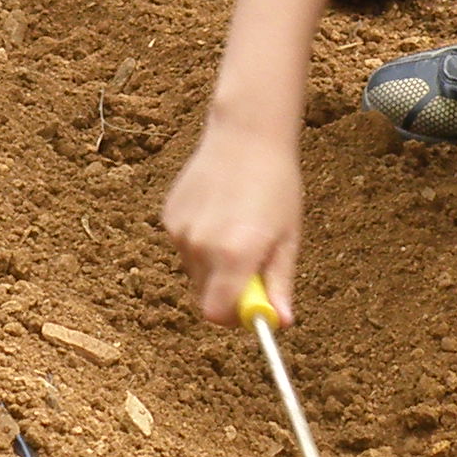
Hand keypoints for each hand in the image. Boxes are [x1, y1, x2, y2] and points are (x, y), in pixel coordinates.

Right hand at [162, 110, 304, 325]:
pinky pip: (185, 247)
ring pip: (195, 272)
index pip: (217, 314)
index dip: (235, 317)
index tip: (253, 305)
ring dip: (215, 265)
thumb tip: (280, 322)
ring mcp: (180, 230)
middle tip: (252, 262)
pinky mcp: (168, 216)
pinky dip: (201, 242)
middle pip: (204, 297)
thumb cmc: (276, 184)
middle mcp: (201, 246)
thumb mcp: (287, 237)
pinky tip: (219, 211)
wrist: (246, 133)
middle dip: (227, 292)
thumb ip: (279, 283)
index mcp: (235, 254)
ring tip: (237, 226)